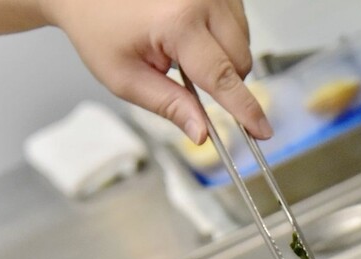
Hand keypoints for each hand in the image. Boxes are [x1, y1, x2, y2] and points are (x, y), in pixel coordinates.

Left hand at [41, 0, 271, 142]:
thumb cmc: (98, 26)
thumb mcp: (125, 77)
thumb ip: (169, 106)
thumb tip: (202, 133)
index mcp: (178, 22)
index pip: (223, 78)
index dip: (245, 110)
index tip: (262, 131)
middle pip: (241, 61)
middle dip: (224, 80)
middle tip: (183, 76)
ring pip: (243, 42)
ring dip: (224, 57)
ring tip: (182, 49)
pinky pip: (238, 22)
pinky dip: (223, 36)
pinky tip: (194, 33)